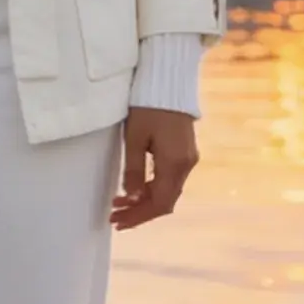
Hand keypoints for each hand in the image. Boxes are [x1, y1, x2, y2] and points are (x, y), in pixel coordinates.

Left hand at [111, 107, 197, 228]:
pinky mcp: (185, 152)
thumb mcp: (134, 138)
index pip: (158, 203)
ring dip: (144, 201)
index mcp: (174, 163)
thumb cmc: (148, 107)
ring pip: (168, 191)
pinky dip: (152, 188)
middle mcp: (186, 165)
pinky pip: (170, 179)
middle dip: (139, 212)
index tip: (117, 221)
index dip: (138, 216)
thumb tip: (130, 198)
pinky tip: (135, 188)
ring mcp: (188, 159)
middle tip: (115, 217)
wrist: (169, 82)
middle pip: (165, 201)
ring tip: (119, 203)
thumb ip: (132, 170)